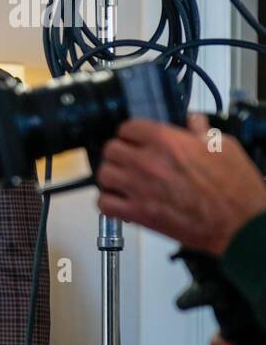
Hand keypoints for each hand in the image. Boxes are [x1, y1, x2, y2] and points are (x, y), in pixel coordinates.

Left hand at [96, 113, 265, 255]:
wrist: (239, 224)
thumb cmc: (235, 188)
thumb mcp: (223, 147)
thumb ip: (201, 131)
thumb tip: (192, 120)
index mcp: (166, 141)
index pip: (128, 127)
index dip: (131, 133)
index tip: (135, 139)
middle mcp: (147, 161)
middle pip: (111, 149)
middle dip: (119, 153)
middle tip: (129, 160)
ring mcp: (139, 188)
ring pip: (104, 174)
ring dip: (112, 177)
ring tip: (124, 181)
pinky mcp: (138, 213)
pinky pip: (104, 204)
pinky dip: (109, 203)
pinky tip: (121, 202)